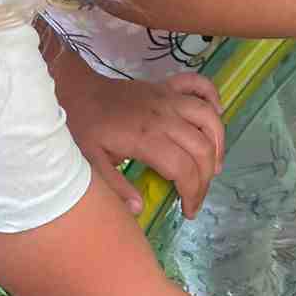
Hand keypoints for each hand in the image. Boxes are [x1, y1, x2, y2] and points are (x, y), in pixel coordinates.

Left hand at [46, 39, 224, 219]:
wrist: (76, 91)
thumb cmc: (82, 129)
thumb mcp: (90, 164)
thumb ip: (115, 188)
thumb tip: (140, 209)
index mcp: (146, 138)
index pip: (183, 168)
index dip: (192, 193)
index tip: (189, 211)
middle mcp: (164, 116)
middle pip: (201, 147)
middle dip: (206, 178)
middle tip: (198, 197)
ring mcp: (168, 98)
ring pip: (208, 117)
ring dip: (219, 142)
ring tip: (215, 165)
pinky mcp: (167, 86)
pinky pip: (199, 85)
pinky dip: (213, 97)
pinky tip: (217, 114)